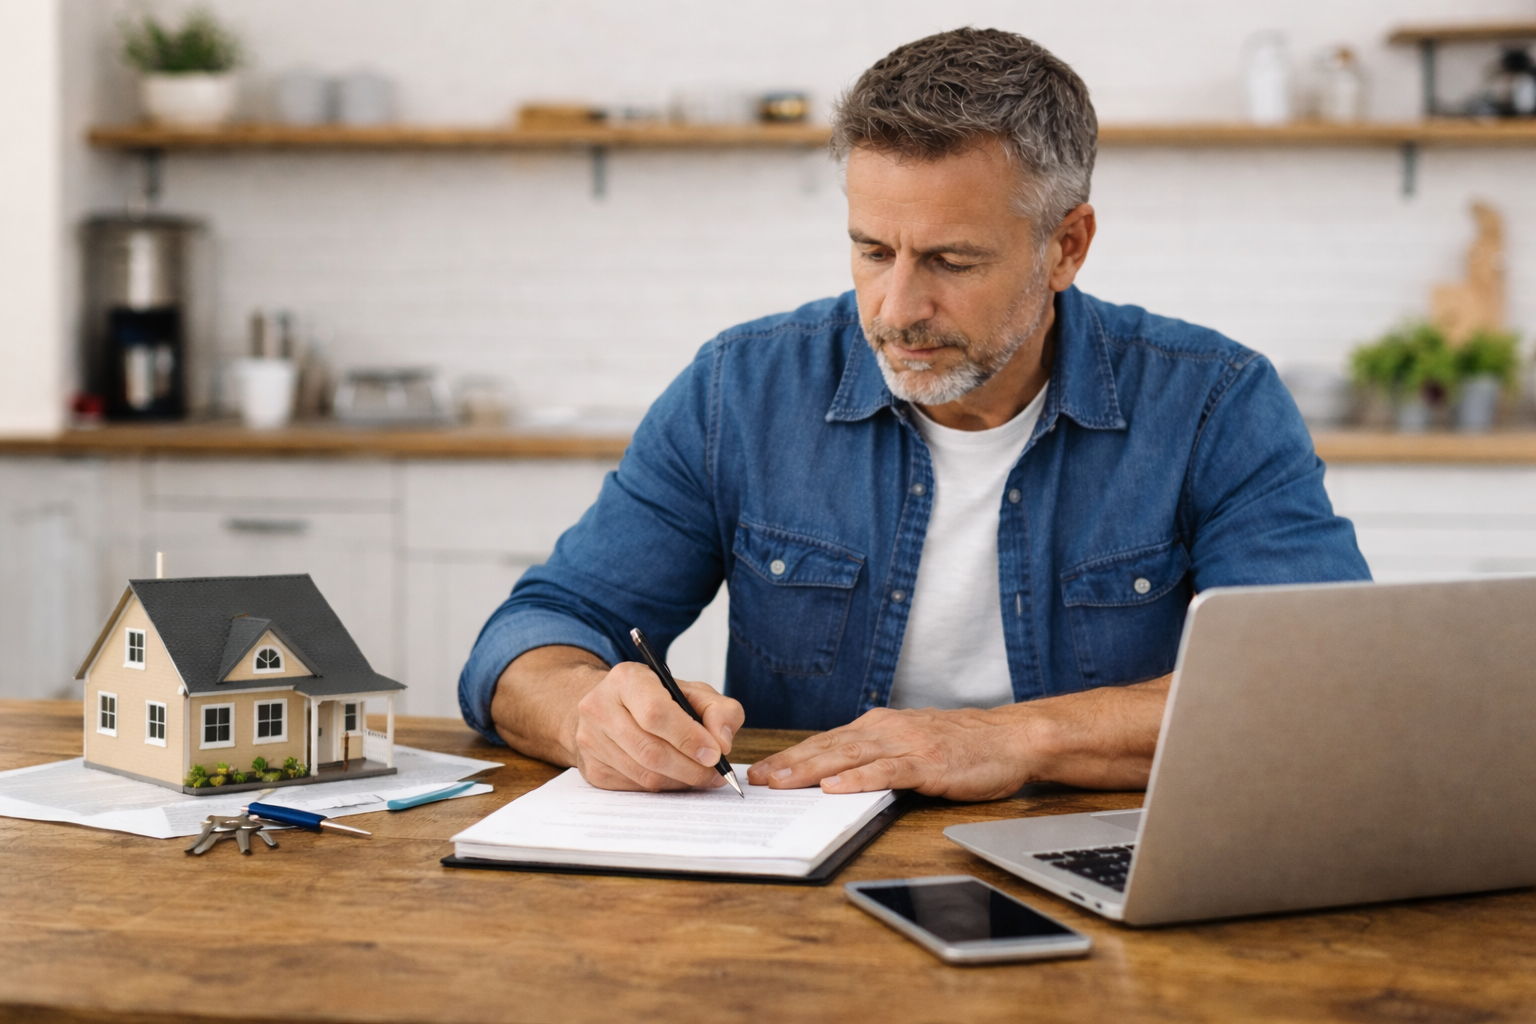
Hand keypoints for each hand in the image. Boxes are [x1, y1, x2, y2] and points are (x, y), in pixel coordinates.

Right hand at [569, 661, 744, 791]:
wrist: (610, 707)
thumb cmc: (656, 698)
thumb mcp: (693, 692)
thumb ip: (720, 710)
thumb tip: (722, 743)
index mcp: (626, 679)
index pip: (656, 713)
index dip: (688, 737)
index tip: (715, 754)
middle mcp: (600, 707)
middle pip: (650, 750)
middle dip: (690, 768)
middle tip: (715, 774)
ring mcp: (591, 740)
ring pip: (643, 774)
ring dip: (679, 781)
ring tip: (701, 776)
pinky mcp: (591, 768)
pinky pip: (634, 787)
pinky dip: (662, 786)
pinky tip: (676, 777)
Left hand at [747, 706, 1031, 800]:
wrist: (1011, 738)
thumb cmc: (964, 746)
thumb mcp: (911, 744)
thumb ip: (878, 755)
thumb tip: (839, 775)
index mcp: (880, 726)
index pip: (826, 742)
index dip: (791, 756)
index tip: (763, 771)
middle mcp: (888, 730)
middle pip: (829, 746)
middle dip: (789, 763)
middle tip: (758, 779)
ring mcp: (907, 744)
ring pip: (849, 755)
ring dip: (812, 769)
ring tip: (782, 782)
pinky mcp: (928, 762)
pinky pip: (888, 771)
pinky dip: (859, 778)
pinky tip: (837, 787)